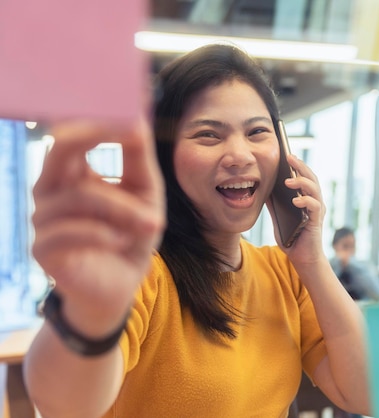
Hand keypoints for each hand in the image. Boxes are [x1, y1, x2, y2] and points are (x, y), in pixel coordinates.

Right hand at [31, 119, 164, 336]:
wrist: (121, 284)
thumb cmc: (131, 234)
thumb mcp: (144, 192)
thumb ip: (138, 157)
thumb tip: (136, 118)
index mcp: (72, 171)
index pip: (72, 132)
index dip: (94, 116)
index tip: (126, 104)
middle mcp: (51, 188)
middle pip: (61, 149)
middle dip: (96, 137)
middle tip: (131, 132)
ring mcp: (43, 218)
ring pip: (81, 195)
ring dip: (124, 210)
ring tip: (153, 223)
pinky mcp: (43, 248)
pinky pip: (73, 231)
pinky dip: (105, 234)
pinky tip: (122, 241)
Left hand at [267, 154, 325, 266]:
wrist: (302, 259)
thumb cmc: (292, 238)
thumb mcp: (278, 218)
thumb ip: (274, 204)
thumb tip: (262, 189)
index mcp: (306, 199)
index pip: (304, 177)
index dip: (297, 165)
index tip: (287, 154)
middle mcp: (315, 202)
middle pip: (311, 178)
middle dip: (301, 166)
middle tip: (289, 157)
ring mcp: (317, 211)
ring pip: (314, 189)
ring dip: (302, 182)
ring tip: (289, 180)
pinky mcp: (316, 221)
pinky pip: (314, 207)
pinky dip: (305, 201)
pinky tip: (295, 200)